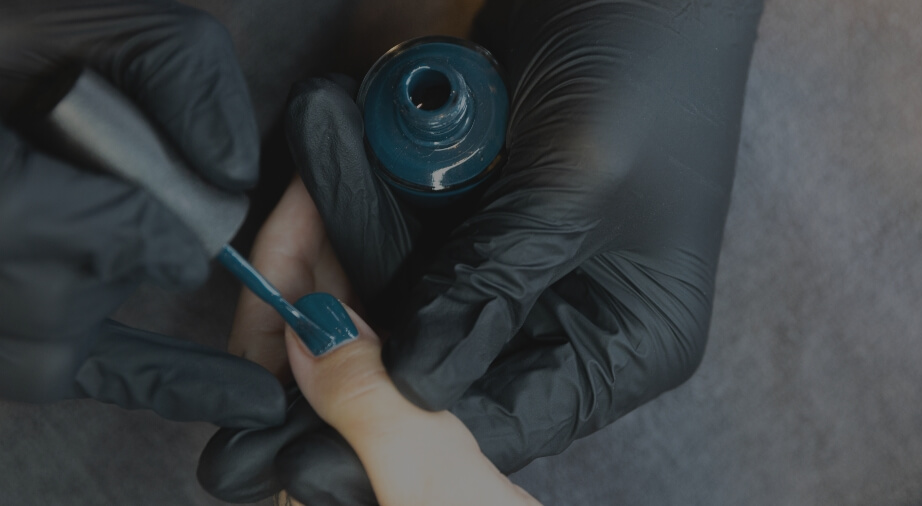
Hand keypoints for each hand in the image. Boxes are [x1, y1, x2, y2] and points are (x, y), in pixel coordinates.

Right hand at [0, 0, 284, 425]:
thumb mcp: (59, 10)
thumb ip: (172, 70)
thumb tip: (234, 183)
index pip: (89, 234)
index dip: (144, 214)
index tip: (153, 188)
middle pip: (64, 307)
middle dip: (114, 258)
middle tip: (108, 204)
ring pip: (41, 363)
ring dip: (88, 303)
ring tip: (69, 236)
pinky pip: (28, 386)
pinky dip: (141, 384)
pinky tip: (234, 397)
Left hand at [197, 0, 764, 500]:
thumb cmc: (649, 69)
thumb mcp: (574, 186)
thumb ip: (488, 284)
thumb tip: (402, 378)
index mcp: (621, 343)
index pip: (497, 415)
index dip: (399, 419)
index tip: (308, 417)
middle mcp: (570, 318)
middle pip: (437, 362)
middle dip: (350, 331)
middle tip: (272, 310)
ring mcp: (519, 264)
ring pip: (404, 295)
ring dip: (339, 253)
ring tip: (285, 217)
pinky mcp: (479, 210)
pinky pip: (399, 232)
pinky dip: (355, 204)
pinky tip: (313, 178)